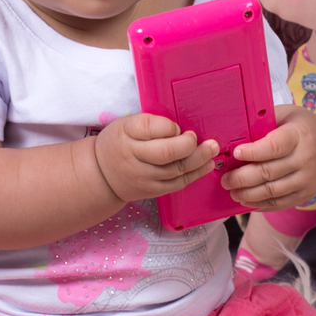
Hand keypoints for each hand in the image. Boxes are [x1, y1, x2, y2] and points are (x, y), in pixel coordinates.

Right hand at [93, 113, 217, 205]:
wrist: (102, 175)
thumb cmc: (119, 143)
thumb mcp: (126, 125)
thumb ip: (149, 123)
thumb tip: (177, 129)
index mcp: (127, 136)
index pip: (149, 129)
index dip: (169, 127)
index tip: (177, 127)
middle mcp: (135, 159)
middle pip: (167, 153)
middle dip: (190, 145)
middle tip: (206, 139)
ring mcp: (145, 178)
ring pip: (177, 170)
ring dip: (199, 160)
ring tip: (213, 149)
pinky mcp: (154, 191)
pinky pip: (178, 183)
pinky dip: (195, 174)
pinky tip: (206, 165)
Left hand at [220, 106, 315, 211]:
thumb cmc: (300, 127)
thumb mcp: (286, 115)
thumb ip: (264, 122)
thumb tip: (235, 134)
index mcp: (299, 136)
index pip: (274, 147)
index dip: (253, 152)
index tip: (235, 153)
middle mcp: (306, 159)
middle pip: (268, 172)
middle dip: (242, 177)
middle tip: (226, 179)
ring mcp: (307, 180)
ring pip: (272, 191)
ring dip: (248, 194)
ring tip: (233, 191)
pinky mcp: (306, 194)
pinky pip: (280, 204)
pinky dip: (260, 205)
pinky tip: (247, 201)